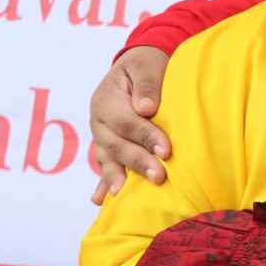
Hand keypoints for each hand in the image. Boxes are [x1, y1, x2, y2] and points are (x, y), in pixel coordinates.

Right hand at [89, 46, 171, 203]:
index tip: (167, 151)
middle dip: (138, 162)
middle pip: (116, 144)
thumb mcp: (148, 64)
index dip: (146, 136)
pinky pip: (104, 165)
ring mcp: (100, 135)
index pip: (126, 121)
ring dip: (117, 177)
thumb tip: (145, 108)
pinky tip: (100, 201)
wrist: (138, 65)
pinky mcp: (107, 145)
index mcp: (107, 99)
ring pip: (108, 159)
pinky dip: (102, 183)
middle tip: (159, 177)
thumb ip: (147, 85)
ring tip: (124, 196)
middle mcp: (99, 120)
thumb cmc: (147, 64)